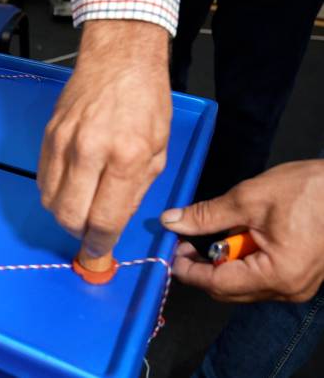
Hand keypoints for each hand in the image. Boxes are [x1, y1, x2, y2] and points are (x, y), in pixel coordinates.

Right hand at [38, 20, 171, 256]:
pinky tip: (70, 187)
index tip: (100, 251)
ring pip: (50, 201)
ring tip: (81, 208)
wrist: (118, 57)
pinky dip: (54, 193)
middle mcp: (90, 151)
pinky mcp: (48, 135)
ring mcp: (63, 142)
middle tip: (90, 232)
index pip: (104, 218)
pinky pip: (42, 179)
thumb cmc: (146, 100)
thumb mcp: (158, 148)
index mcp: (126, 156)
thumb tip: (114, 222)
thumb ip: (136, 190)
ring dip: (64, 214)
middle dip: (79, 233)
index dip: (101, 243)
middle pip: (69, 215)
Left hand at [162, 160, 323, 301]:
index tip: (171, 251)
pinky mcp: (299, 277)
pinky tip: (240, 237)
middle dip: (203, 268)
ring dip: (222, 263)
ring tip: (217, 233)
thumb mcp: (248, 198)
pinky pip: (259, 278)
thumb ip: (206, 216)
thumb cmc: (309, 189)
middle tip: (186, 241)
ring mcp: (296, 286)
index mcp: (277, 274)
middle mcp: (288, 289)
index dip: (188, 270)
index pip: (217, 284)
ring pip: (242, 286)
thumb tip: (172, 222)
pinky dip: (241, 261)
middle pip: (228, 290)